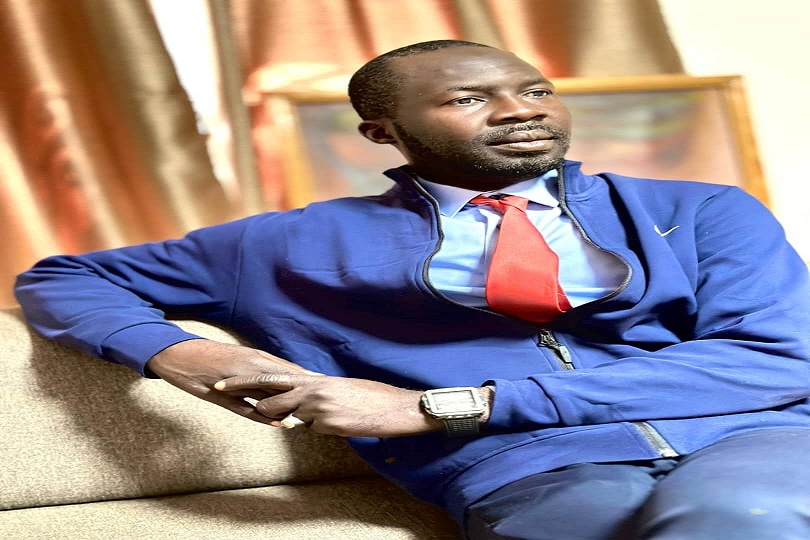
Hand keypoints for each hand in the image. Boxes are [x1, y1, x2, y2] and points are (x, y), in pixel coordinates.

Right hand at [146, 339, 317, 425]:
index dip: (309, 380)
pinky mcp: (223, 393)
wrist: (178, 353)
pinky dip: (264, 415)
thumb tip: (280, 380)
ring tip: (312, 414)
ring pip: (270, 393)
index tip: (329, 387)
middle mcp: (252, 366)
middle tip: (329, 400)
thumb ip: (259, 371)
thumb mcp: (239, 360)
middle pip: (286, 380)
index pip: (289, 371)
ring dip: (290, 403)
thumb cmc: (210, 357)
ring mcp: (238, 380)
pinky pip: (247, 406)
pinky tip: (279, 423)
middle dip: (308, 390)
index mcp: (257, 359)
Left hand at [214, 373, 444, 436]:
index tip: (226, 378)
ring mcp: (319, 406)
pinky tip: (343, 424)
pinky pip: (314, 430)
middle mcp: (314, 389)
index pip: (275, 376)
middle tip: (217, 387)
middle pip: (269, 389)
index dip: (248, 378)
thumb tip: (304, 410)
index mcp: (316, 379)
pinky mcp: (328, 423)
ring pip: (287, 414)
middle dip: (242, 390)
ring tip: (285, 413)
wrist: (397, 407)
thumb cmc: (373, 398)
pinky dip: (323, 430)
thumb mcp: (341, 391)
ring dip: (286, 417)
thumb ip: (318, 397)